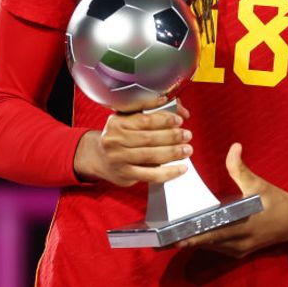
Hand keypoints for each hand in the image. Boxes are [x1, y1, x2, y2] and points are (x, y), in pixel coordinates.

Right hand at [73, 97, 192, 186]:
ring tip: (187, 149)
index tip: (178, 120)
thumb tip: (181, 111)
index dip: (164, 120)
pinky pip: (151, 175)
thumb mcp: (129, 120)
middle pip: (148, 138)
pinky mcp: (125, 175)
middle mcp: (114, 140)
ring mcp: (118, 159)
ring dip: (173, 152)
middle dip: (172, 136)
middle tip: (187, 135)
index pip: (144, 120)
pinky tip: (181, 168)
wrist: (100, 158)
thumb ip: (153, 113)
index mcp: (116, 122)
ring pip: (151, 155)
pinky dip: (169, 172)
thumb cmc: (121, 136)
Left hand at [177, 143, 287, 257]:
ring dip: (193, 242)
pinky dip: (205, 242)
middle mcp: (238, 242)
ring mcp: (238, 249)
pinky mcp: (240, 251)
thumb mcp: (259, 184)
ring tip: (170, 236)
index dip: (192, 236)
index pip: (212, 233)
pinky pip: (217, 249)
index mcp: (242, 225)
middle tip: (162, 238)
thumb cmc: (277, 202)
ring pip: (210, 248)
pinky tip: (191, 235)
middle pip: (206, 243)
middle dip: (185, 240)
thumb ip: (242, 169)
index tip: (173, 236)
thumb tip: (233, 147)